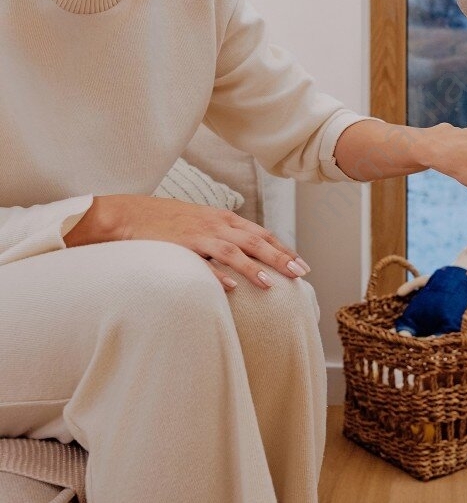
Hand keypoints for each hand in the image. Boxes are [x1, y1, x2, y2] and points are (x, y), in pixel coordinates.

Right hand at [64, 194, 309, 290]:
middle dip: (281, 258)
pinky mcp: (179, 246)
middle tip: (300, 274)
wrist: (127, 214)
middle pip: (256, 241)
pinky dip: (218, 274)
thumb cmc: (167, 222)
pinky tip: (230, 288)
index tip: (301, 264)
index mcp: (224, 218)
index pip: (262, 233)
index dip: (284, 248)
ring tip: (272, 285)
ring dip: (254, 268)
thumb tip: (249, 253)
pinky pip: (202, 262)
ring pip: (234, 251)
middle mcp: (217, 224)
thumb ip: (225, 235)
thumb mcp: (202, 223)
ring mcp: (199, 234)